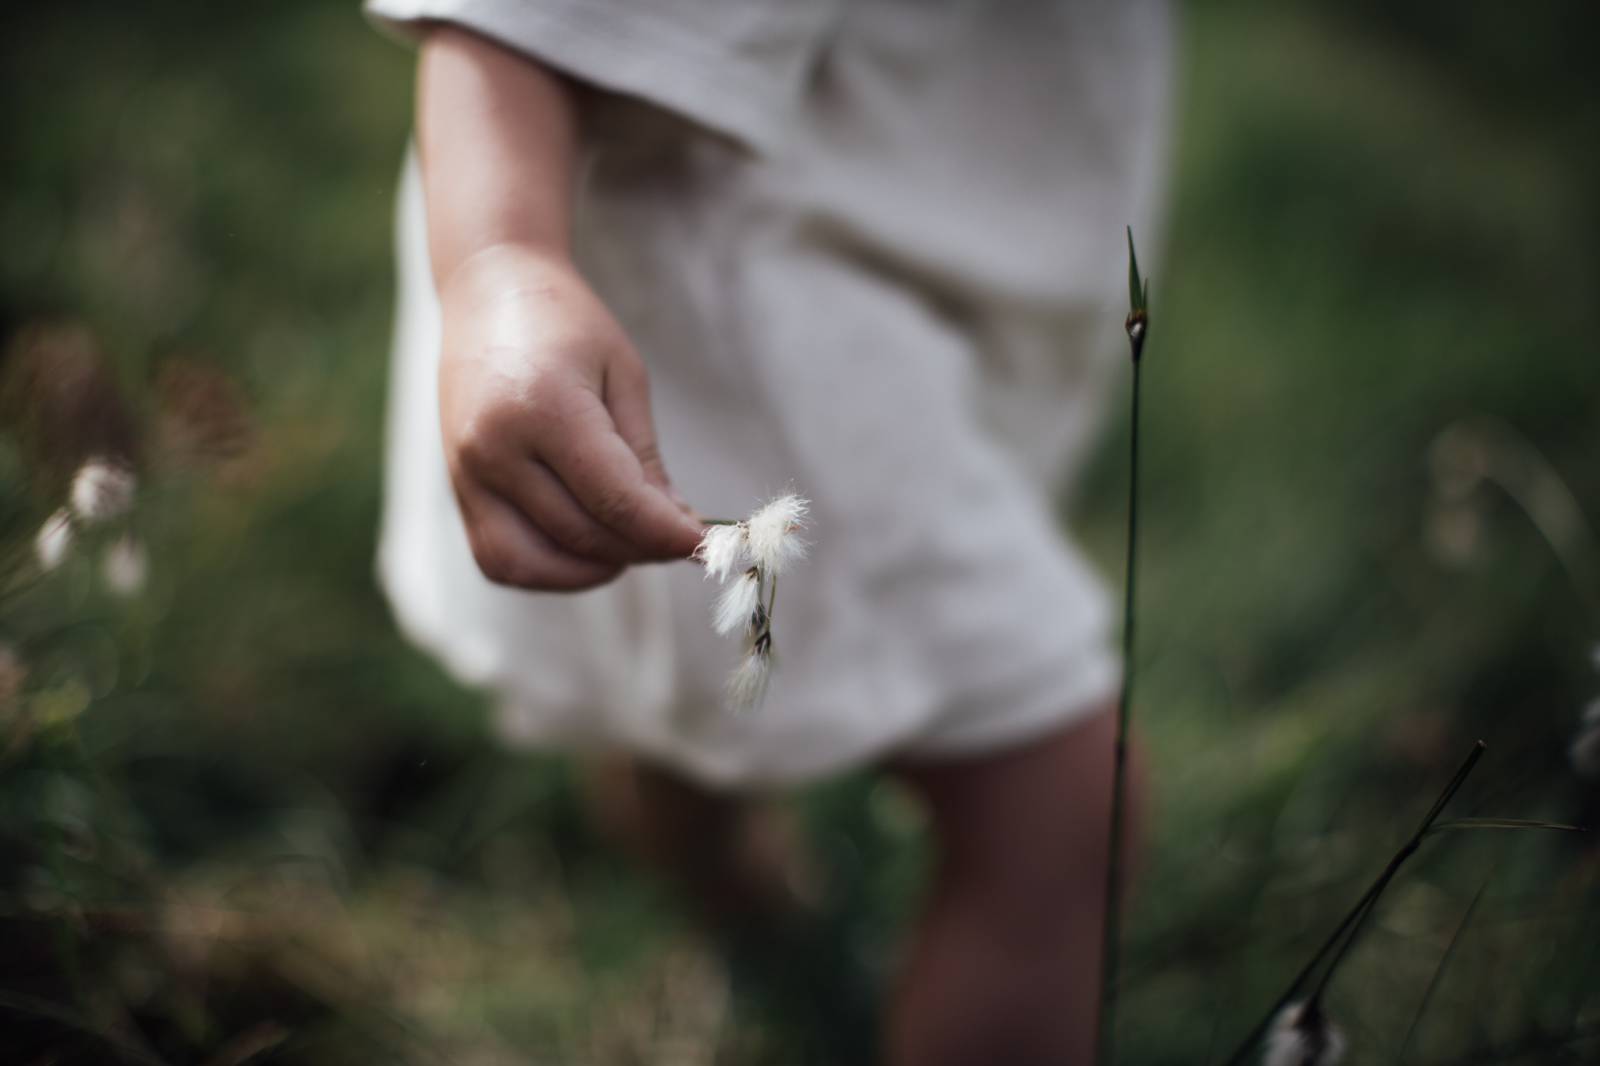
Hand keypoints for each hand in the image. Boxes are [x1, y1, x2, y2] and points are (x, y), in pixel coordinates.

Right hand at [438, 245, 702, 590]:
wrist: (488, 291)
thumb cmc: (565, 323)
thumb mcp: (624, 376)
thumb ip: (645, 459)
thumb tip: (676, 530)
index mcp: (544, 407)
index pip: (615, 499)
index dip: (665, 533)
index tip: (703, 545)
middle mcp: (494, 448)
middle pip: (581, 534)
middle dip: (639, 548)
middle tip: (675, 538)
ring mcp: (466, 474)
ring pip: (533, 564)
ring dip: (592, 569)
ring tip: (630, 544)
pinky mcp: (456, 491)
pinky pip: (500, 559)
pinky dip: (548, 568)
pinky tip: (585, 550)